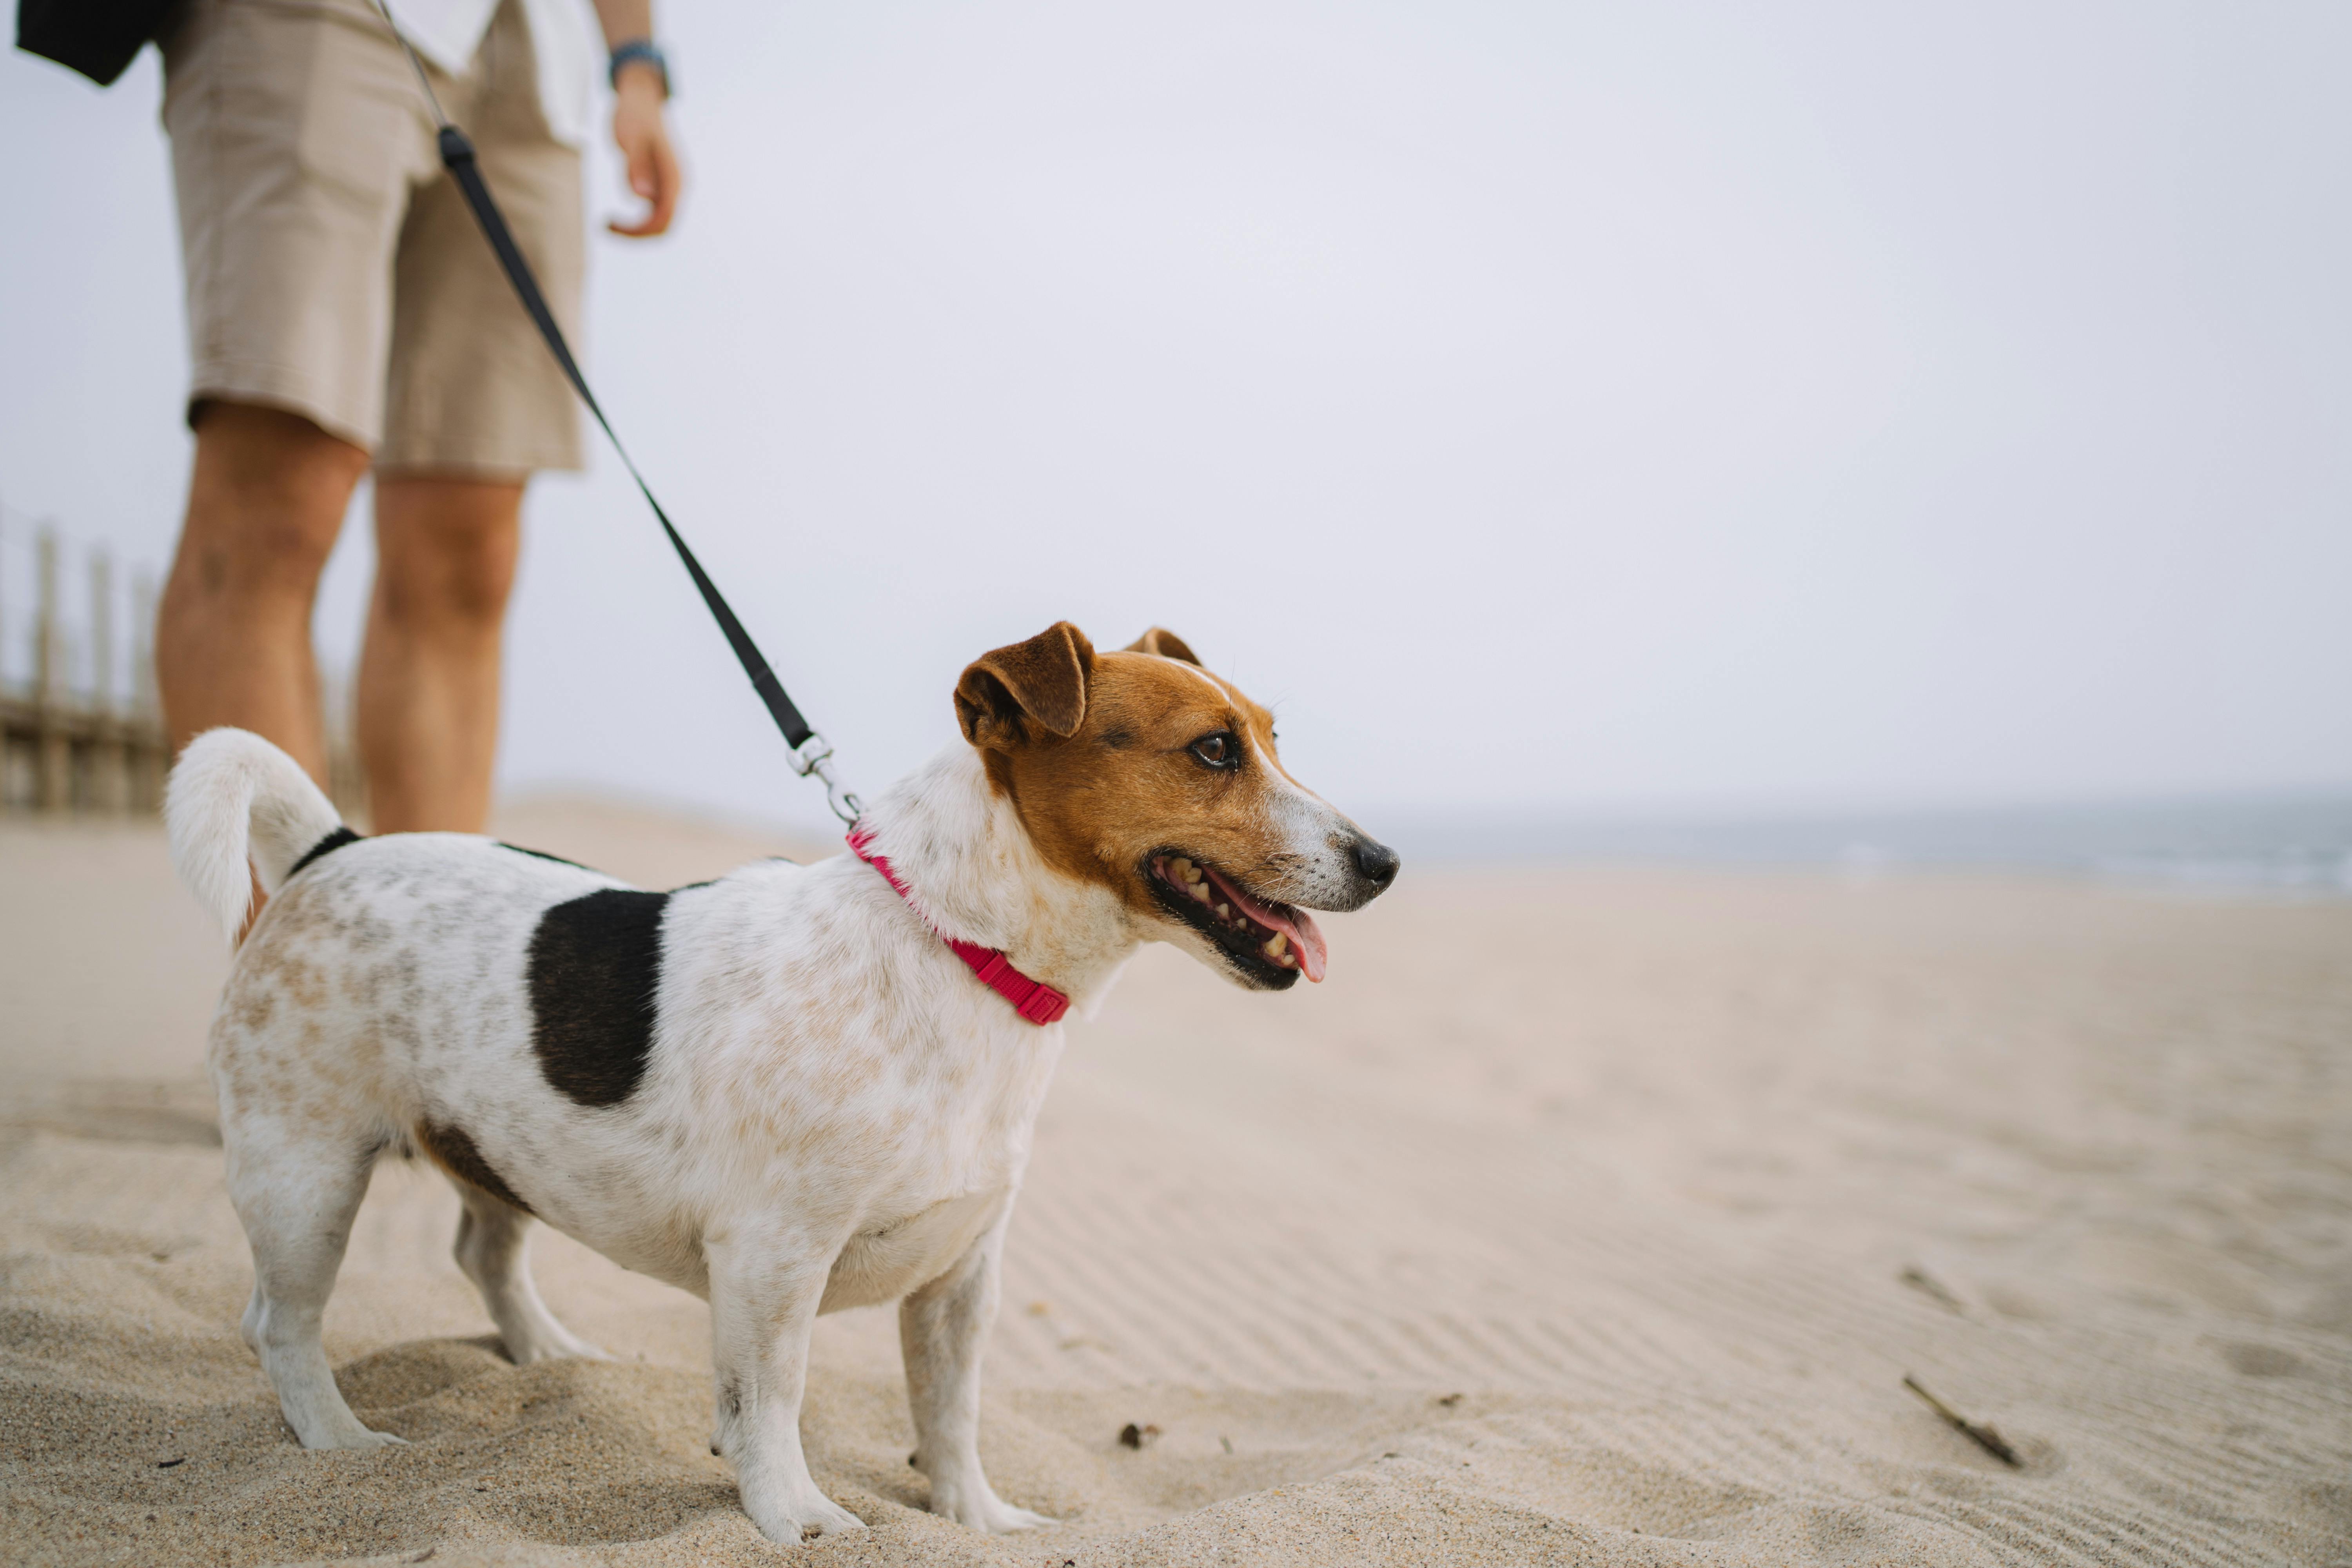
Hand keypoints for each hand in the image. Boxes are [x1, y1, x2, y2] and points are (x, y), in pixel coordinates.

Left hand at [608, 66, 680, 237]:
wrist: (640, 98)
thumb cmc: (633, 115)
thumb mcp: (629, 139)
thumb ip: (637, 166)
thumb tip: (643, 197)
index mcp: (674, 178)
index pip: (663, 221)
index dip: (637, 231)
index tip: (608, 224)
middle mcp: (676, 185)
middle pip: (663, 227)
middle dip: (636, 234)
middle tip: (605, 226)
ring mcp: (669, 185)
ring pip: (658, 222)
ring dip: (634, 228)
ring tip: (606, 221)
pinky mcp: (660, 184)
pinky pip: (652, 212)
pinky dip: (635, 219)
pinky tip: (614, 213)